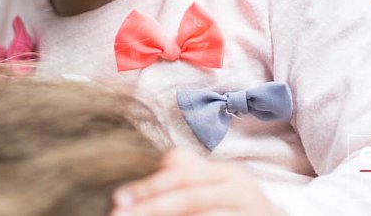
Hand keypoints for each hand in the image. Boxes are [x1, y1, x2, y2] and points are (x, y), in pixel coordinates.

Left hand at [111, 148, 279, 215]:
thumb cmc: (237, 206)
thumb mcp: (217, 184)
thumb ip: (190, 171)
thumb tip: (164, 161)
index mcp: (229, 175)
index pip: (184, 174)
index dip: (150, 185)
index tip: (119, 198)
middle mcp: (242, 192)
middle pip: (191, 197)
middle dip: (152, 206)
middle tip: (120, 214)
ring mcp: (251, 214)